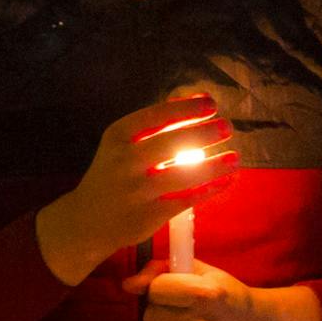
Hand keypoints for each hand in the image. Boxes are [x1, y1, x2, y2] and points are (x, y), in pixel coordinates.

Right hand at [35, 94, 232, 287]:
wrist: (86, 221)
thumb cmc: (112, 174)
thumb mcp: (122, 144)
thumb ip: (153, 123)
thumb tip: (192, 99)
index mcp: (117, 136)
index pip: (155, 115)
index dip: (186, 108)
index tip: (211, 104)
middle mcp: (124, 161)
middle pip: (171, 143)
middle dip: (204, 133)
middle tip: (227, 127)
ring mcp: (136, 190)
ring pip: (183, 174)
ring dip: (214, 165)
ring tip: (234, 157)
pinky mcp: (148, 216)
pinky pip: (186, 200)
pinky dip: (209, 189)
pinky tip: (226, 180)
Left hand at [122, 261, 321, 320]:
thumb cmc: (227, 296)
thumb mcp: (201, 273)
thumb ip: (161, 270)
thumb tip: (127, 285)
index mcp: (206, 294)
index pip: (156, 290)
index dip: (161, 288)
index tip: (174, 291)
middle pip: (151, 316)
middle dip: (160, 310)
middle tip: (180, 311)